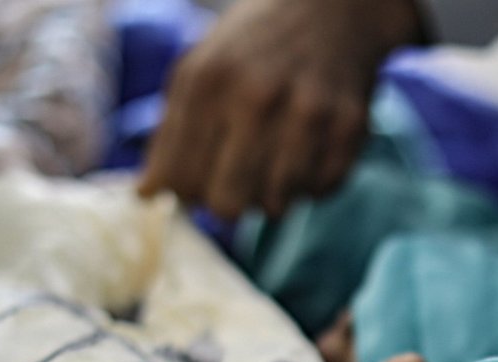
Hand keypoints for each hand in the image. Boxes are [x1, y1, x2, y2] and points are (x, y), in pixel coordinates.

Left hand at [137, 0, 423, 218]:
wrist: (332, 9)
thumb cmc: (254, 49)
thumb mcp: (200, 73)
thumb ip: (170, 134)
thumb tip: (146, 194)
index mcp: (209, 81)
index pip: (182, 180)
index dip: (187, 193)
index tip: (198, 181)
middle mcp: (257, 96)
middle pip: (227, 205)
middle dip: (227, 203)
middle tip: (236, 181)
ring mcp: (309, 113)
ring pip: (276, 205)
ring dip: (271, 194)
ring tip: (274, 161)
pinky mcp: (350, 127)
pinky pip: (319, 192)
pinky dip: (309, 183)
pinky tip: (307, 153)